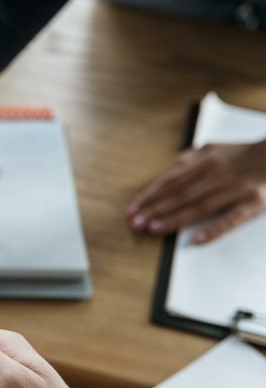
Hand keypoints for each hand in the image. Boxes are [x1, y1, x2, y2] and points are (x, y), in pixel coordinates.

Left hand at [126, 141, 265, 243]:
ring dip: (174, 219)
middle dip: (155, 210)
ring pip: (199, 207)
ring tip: (154, 230)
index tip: (132, 210)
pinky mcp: (253, 203)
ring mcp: (235, 190)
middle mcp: (217, 175)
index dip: (149, 197)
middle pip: (180, 195)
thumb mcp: (218, 147)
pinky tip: (196, 240)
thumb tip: (176, 162)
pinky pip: (231, 219)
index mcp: (206, 162)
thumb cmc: (247, 153)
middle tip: (136, 224)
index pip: (170, 182)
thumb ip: (195, 155)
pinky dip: (214, 230)